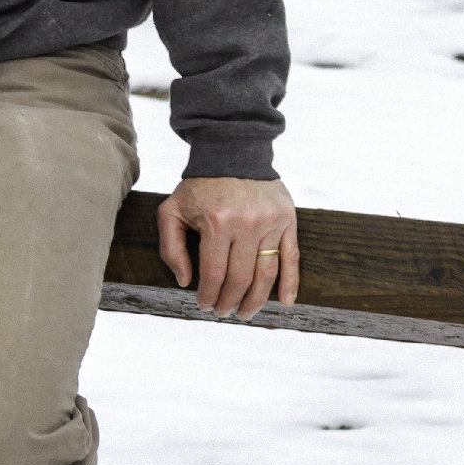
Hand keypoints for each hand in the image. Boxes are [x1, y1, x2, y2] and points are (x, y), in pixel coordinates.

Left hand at [157, 175, 298, 321]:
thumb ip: (171, 246)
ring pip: (266, 274)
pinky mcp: (288, 220)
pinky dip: (291, 283)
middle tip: (223, 312)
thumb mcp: (172, 210)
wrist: (233, 152)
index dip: (208, 295)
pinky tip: (286, 303)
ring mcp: (270, 223)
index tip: (204, 305)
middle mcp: (246, 224)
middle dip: (229, 301)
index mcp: (217, 222)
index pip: (214, 273)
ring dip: (256, 300)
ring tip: (245, 313)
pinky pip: (292, 258)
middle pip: (240, 278)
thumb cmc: (199, 186)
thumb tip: (185, 281)